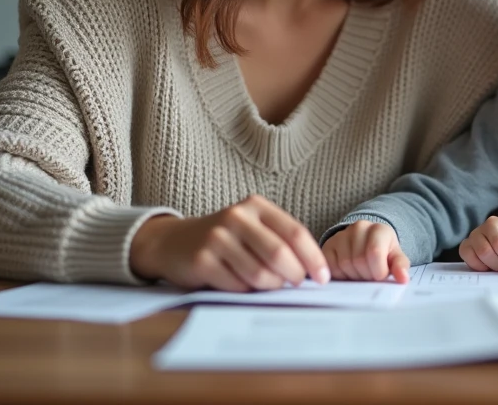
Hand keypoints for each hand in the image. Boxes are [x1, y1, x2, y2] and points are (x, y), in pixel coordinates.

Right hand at [129, 195, 328, 291]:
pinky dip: (246, 291)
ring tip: (269, 285)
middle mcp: (237, 217)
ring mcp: (217, 238)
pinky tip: (242, 284)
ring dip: (271, 286)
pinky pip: (237, 285)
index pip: (295, 233)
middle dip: (295, 275)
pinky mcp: (202, 260)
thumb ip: (280, 241)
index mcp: (256, 206)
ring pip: (260, 273)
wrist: (174, 242)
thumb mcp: (254, 228)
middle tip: (298, 285)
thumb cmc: (226, 239)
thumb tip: (315, 271)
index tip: (324, 277)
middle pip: (279, 254)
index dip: (314, 258)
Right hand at [322, 221, 410, 282]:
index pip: (375, 253)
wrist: (366, 245)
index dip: (378, 271)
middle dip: (366, 275)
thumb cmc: (383, 253)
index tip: (381, 275)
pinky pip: (331, 266)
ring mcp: (341, 235)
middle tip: (370, 275)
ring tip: (360, 273)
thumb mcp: (395, 258)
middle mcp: (359, 227)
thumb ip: (400, 266)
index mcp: (379, 229)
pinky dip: (339, 275)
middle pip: (359, 260)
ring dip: (353, 276)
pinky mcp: (328, 245)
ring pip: (344, 264)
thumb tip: (403, 279)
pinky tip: (348, 272)